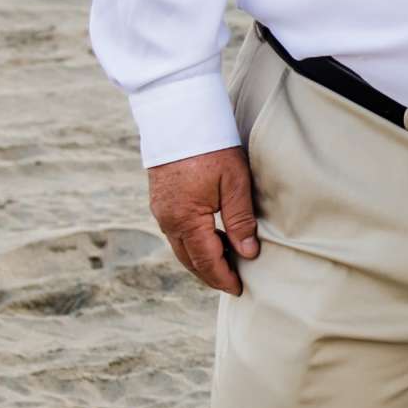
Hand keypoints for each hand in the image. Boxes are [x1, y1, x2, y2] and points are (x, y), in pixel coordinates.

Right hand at [148, 146, 259, 294]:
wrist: (178, 117)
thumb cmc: (211, 147)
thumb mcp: (234, 183)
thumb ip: (240, 221)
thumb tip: (247, 253)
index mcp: (186, 219)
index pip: (206, 260)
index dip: (223, 278)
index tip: (239, 290)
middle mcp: (168, 220)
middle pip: (189, 260)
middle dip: (210, 274)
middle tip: (232, 283)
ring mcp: (160, 210)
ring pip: (181, 247)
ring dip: (201, 259)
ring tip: (225, 264)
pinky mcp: (160, 200)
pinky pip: (176, 232)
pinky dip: (193, 243)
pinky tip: (211, 239)